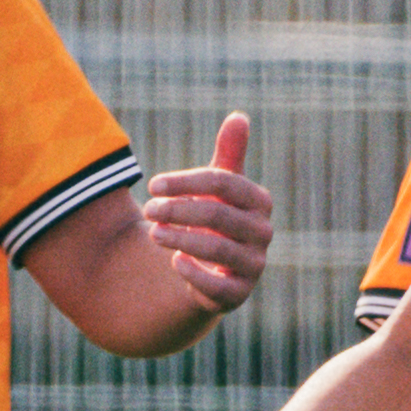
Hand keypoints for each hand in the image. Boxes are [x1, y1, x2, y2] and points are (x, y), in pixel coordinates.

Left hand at [141, 113, 274, 317]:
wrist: (213, 270)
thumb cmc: (216, 219)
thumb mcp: (220, 187)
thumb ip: (229, 155)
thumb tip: (239, 116)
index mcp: (259, 202)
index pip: (225, 183)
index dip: (187, 182)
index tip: (152, 184)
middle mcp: (262, 233)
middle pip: (219, 215)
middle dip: (178, 210)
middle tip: (148, 209)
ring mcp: (253, 265)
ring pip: (218, 249)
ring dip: (180, 239)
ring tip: (153, 233)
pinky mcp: (238, 294)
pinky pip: (219, 287)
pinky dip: (194, 273)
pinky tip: (174, 261)